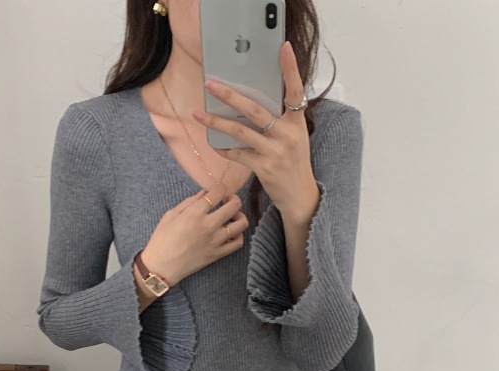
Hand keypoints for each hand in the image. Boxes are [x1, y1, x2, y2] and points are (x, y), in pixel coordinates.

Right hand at [141, 181, 248, 284]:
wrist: (162, 266)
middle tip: (226, 200)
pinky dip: (239, 235)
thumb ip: (189, 202)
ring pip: (241, 224)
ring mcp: (216, 241)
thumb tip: (204, 193)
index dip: (221, 188)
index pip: (218, 193)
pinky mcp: (218, 254)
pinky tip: (231, 232)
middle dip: (233, 198)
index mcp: (195, 213)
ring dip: (239, 216)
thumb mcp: (170, 215)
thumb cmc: (162, 239)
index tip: (218, 190)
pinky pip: (238, 243)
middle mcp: (209, 225)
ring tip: (232, 216)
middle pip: (234, 205)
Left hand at [193, 40, 318, 222]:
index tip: (283, 48)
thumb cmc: (294, 162)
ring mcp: (275, 152)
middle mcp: (287, 135)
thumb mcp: (295, 137)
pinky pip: (238, 154)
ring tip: (199, 114)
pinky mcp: (264, 168)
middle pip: (256, 110)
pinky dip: (224, 148)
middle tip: (211, 84)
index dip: (291, 69)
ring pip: (241, 132)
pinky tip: (212, 142)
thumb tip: (251, 103)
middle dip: (231, 96)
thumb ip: (280, 120)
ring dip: (217, 122)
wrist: (299, 195)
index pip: (295, 90)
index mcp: (296, 123)